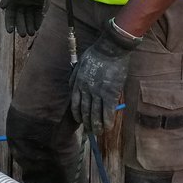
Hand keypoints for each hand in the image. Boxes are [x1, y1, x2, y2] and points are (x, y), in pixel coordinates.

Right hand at [0, 0, 54, 35]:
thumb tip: (1, 7)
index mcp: (13, 1)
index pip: (10, 15)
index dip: (9, 23)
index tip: (10, 31)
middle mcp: (20, 4)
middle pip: (20, 18)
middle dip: (21, 27)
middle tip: (23, 35)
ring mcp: (30, 4)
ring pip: (29, 18)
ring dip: (29, 26)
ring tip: (31, 33)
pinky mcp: (38, 4)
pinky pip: (37, 14)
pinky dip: (37, 21)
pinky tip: (37, 28)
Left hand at [70, 19, 138, 135]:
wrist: (110, 49)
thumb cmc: (96, 54)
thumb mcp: (79, 64)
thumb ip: (74, 76)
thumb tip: (71, 87)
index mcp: (78, 83)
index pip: (75, 103)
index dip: (77, 114)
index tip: (80, 121)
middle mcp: (86, 90)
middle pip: (85, 111)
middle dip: (88, 123)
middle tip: (90, 131)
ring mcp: (98, 92)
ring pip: (96, 113)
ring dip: (97, 125)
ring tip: (99, 133)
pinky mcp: (110, 93)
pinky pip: (108, 111)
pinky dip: (108, 120)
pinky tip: (109, 127)